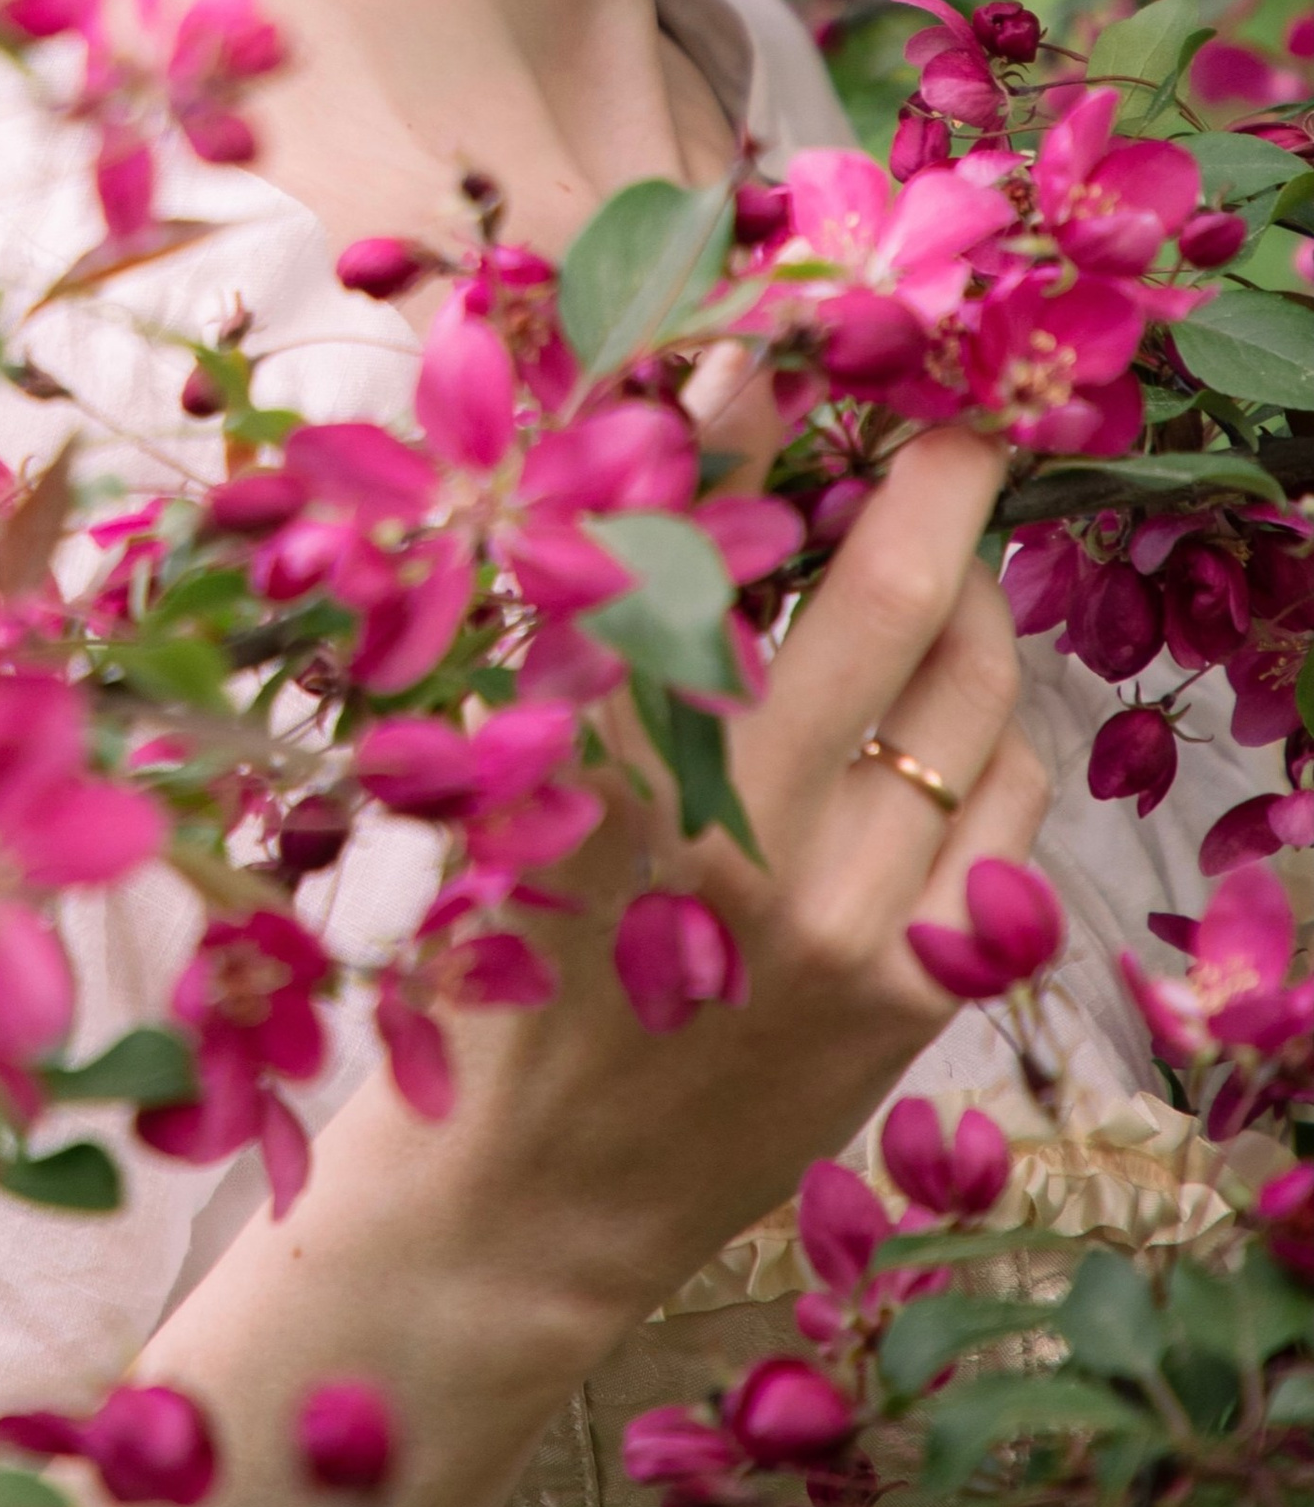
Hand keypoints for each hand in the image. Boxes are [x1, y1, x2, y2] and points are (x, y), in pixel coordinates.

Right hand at [101, 428, 1045, 1506]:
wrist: (532, 1188)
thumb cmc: (500, 949)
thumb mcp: (521, 764)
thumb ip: (602, 611)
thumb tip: (679, 429)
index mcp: (609, 759)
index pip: (705, 529)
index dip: (757, 403)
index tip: (791, 318)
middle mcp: (739, 836)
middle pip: (892, 594)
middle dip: (938, 471)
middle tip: (957, 406)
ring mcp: (848, 921)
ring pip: (978, 700)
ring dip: (966, 622)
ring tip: (925, 598)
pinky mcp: (918, 988)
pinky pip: (1006, 810)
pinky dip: (981, 747)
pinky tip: (926, 748)